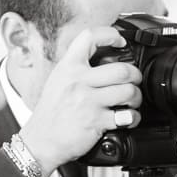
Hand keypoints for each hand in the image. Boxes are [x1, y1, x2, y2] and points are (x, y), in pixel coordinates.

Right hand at [19, 27, 143, 175]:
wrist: (40, 141)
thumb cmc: (50, 113)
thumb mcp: (58, 81)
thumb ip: (77, 69)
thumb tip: (102, 59)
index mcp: (68, 67)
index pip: (89, 37)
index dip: (110, 34)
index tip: (121, 41)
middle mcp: (78, 81)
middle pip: (122, 69)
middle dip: (135, 76)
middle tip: (134, 80)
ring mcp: (88, 101)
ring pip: (129, 91)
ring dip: (136, 97)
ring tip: (132, 101)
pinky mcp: (96, 121)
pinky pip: (127, 116)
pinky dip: (133, 118)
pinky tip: (127, 118)